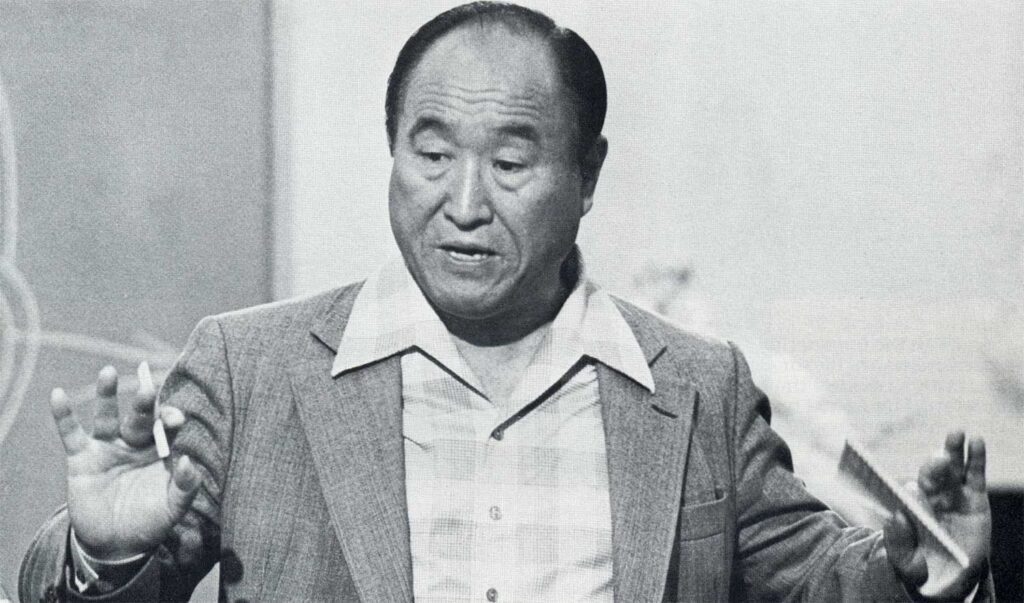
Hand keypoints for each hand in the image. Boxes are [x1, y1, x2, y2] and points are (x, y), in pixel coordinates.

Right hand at [50, 365, 200, 559]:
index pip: (167, 427)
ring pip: (107, 416)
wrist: (116, 544)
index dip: (170, 419)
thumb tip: (188, 461)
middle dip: (143, 404)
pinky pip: (71, 433)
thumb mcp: (173, 508)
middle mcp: (135, 443)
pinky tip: (57, 395)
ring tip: (108, 372)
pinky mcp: (81, 458)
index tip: (175, 418)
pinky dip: (63, 415)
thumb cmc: (150, 522)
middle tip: (146, 391)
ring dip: (107, 394)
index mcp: (160, 450)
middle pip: (139, 418)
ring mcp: (108, 448)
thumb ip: (184, 486)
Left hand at [884, 431, 990, 599]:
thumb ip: (898, 542)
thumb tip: (896, 517)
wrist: (948, 580)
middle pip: (929, 476)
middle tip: (938, 459)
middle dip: (933, 465)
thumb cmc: (922, 569)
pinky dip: (976, 457)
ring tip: (955, 434)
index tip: (911, 490)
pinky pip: (974, 475)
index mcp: (908, 510)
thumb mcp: (906, 563)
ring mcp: (951, 496)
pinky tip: (976, 441)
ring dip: (952, 450)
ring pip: (951, 469)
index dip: (908, 491)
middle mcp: (928, 498)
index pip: (905, 494)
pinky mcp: (974, 498)